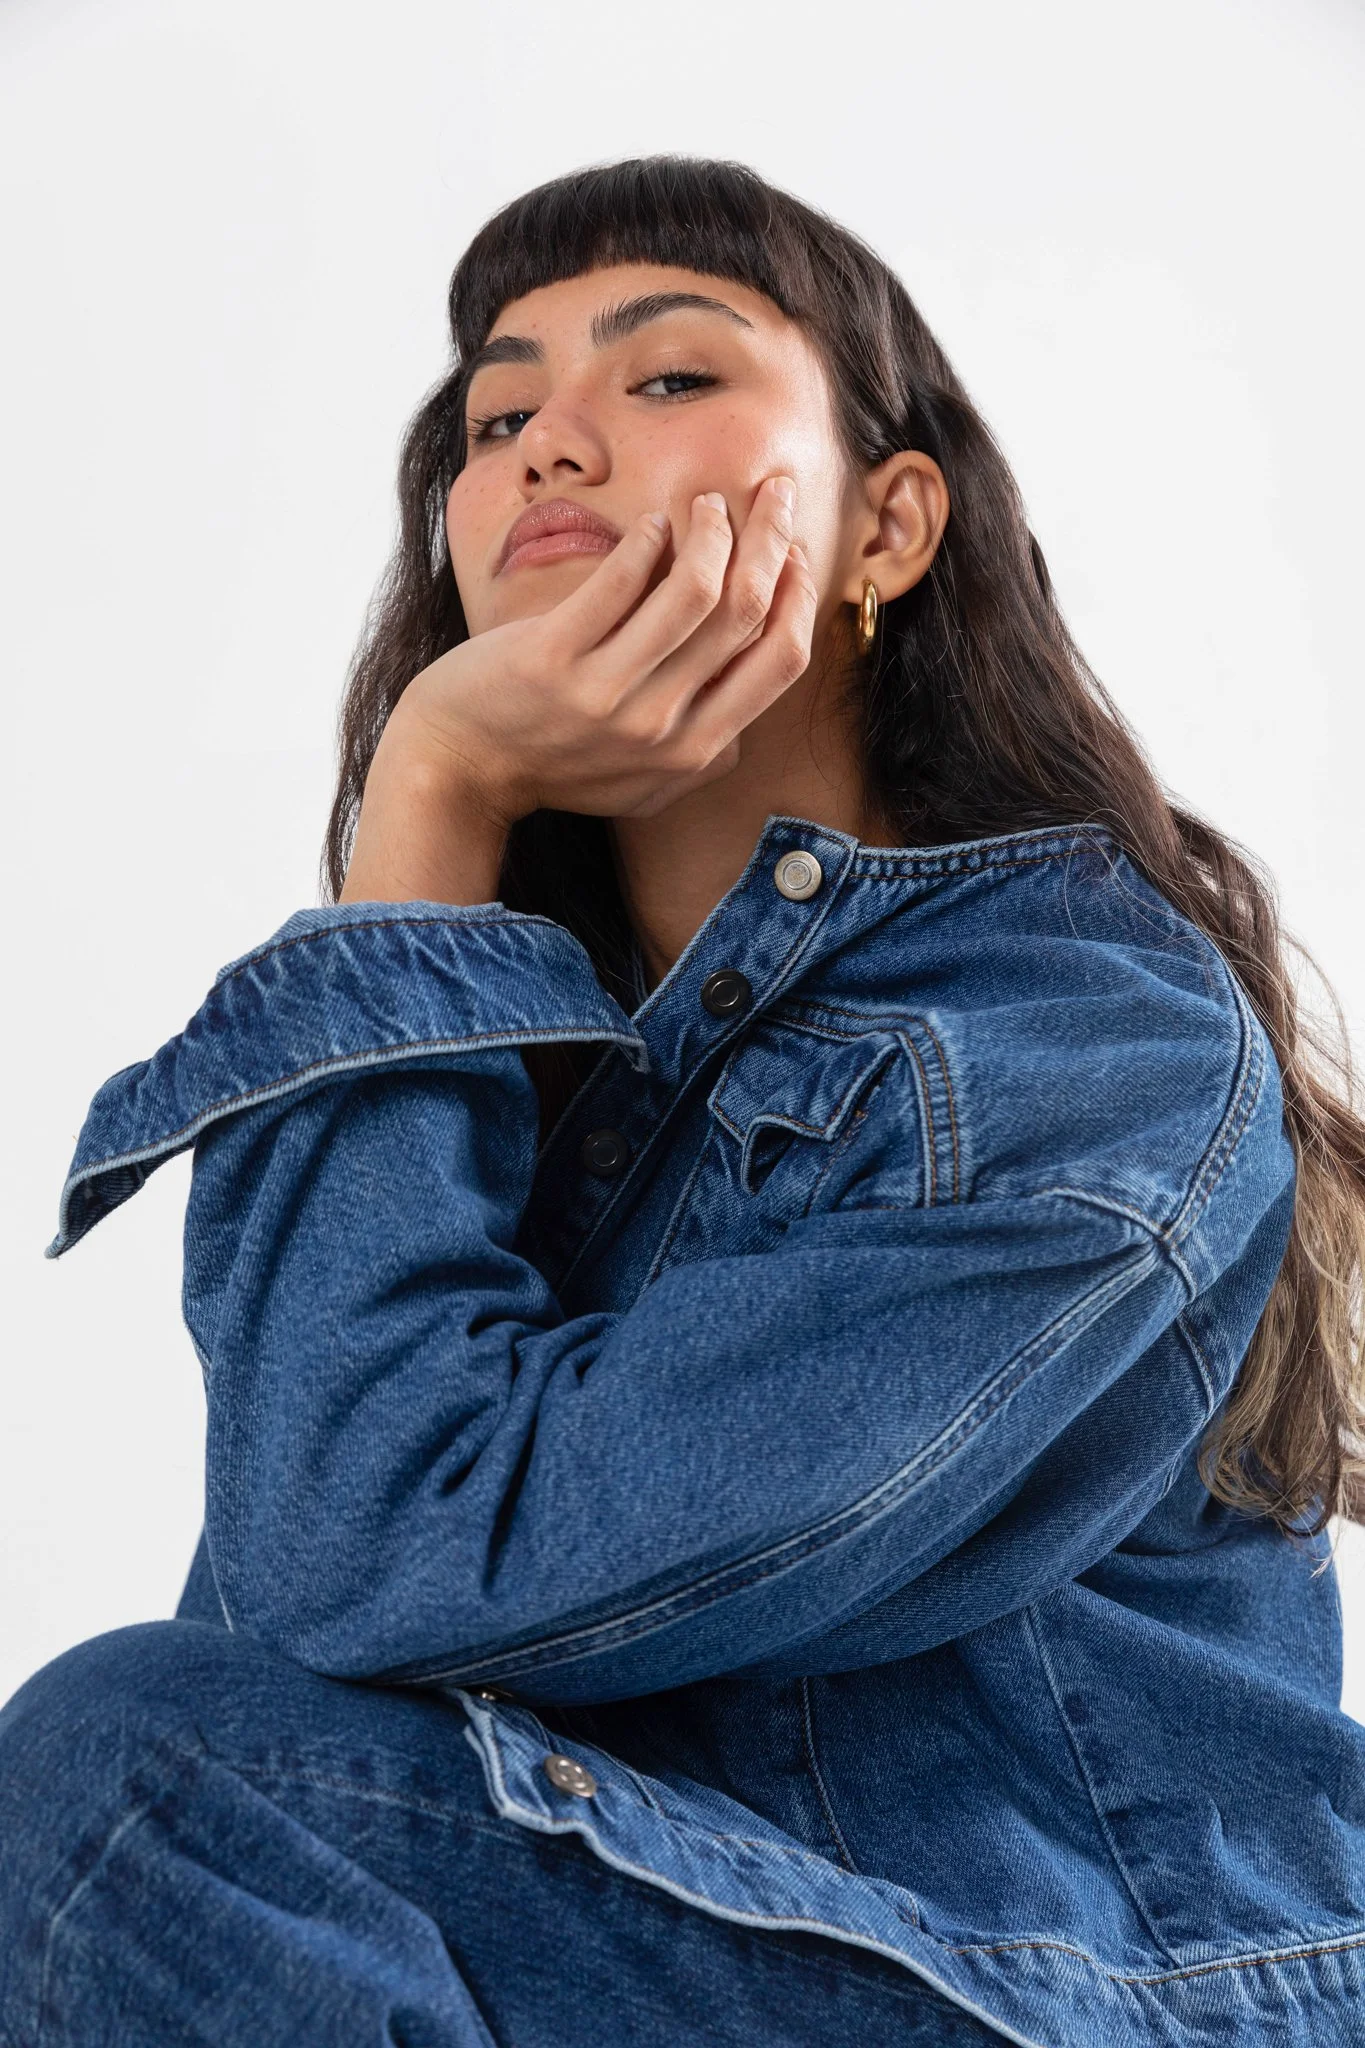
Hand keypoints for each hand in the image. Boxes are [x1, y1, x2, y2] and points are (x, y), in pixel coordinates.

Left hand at [340, 475, 816, 903]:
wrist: (461, 767)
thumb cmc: (554, 766)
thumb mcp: (643, 784)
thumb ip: (701, 758)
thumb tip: (748, 722)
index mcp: (694, 752)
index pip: (780, 660)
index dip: (797, 595)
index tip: (792, 551)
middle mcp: (658, 728)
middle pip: (745, 611)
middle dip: (770, 538)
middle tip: (771, 493)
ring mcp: (605, 694)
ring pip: (694, 589)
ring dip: (712, 528)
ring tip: (705, 501)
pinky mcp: (553, 659)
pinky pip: (619, 580)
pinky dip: (647, 540)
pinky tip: (651, 522)